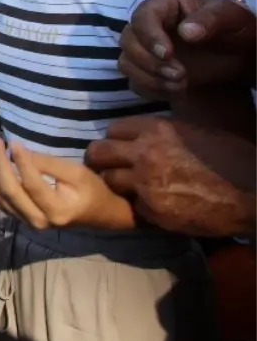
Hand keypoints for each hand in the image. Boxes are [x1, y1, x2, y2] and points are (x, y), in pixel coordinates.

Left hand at [0, 137, 135, 230]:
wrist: (96, 215)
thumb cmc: (90, 191)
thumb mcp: (78, 173)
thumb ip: (49, 164)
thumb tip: (20, 151)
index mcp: (57, 210)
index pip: (32, 185)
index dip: (21, 162)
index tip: (12, 142)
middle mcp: (38, 221)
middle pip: (10, 192)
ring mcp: (26, 222)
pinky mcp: (19, 218)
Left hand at [87, 117, 256, 237]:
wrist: (254, 195)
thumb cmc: (233, 159)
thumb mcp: (197, 132)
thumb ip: (164, 133)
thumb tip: (141, 136)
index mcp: (157, 130)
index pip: (113, 129)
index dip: (116, 139)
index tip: (121, 147)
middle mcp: (145, 153)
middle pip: (98, 152)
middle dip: (101, 159)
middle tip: (108, 166)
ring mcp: (146, 184)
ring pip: (109, 180)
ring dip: (118, 183)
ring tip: (132, 186)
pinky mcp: (152, 211)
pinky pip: (132, 205)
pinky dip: (140, 205)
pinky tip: (156, 204)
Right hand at [119, 0, 256, 98]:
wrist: (240, 55)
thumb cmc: (236, 29)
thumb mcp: (232, 17)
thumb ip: (211, 19)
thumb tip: (185, 32)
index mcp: (164, 6)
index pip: (143, 16)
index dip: (150, 36)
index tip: (168, 54)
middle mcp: (148, 26)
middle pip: (128, 41)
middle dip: (150, 62)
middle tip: (180, 75)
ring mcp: (144, 50)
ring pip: (127, 62)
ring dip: (150, 77)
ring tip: (181, 85)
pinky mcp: (146, 70)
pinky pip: (134, 81)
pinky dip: (151, 89)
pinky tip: (176, 91)